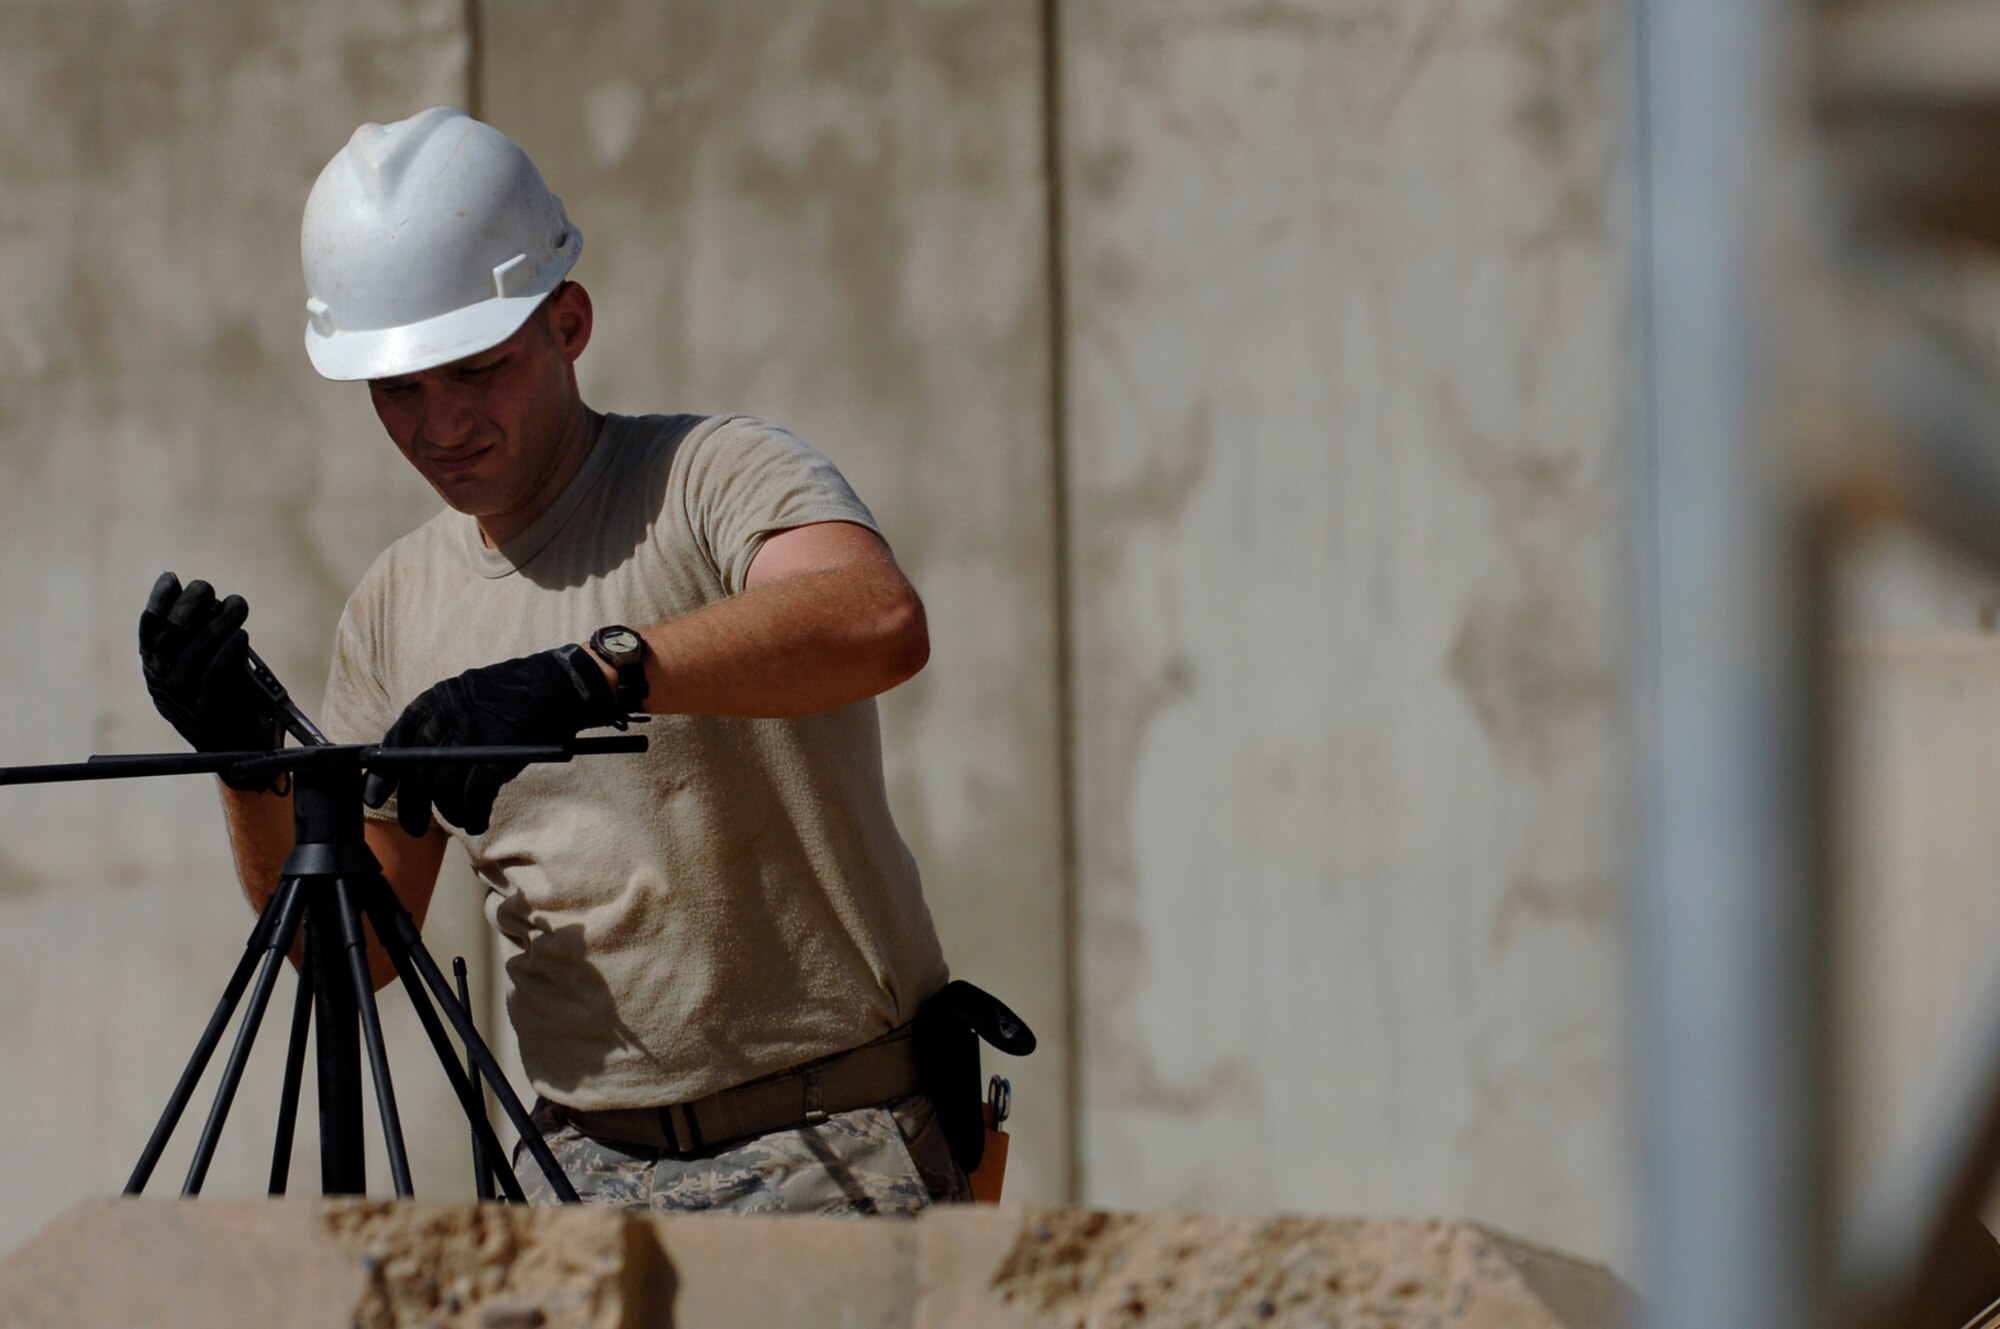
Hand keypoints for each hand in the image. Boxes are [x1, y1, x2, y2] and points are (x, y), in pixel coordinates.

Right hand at [138, 572, 281, 787]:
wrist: (240, 748)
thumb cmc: (228, 694)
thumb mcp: (207, 661)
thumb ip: (200, 634)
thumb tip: (200, 593)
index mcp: (156, 668)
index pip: (148, 630)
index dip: (158, 601)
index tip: (172, 577)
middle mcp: (163, 684)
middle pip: (168, 639)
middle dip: (187, 607)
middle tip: (206, 587)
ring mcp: (184, 701)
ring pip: (193, 657)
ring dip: (216, 625)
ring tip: (237, 605)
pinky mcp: (210, 715)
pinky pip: (215, 680)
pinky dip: (228, 655)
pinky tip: (241, 636)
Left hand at [363, 645, 620, 836]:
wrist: (563, 685)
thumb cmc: (519, 695)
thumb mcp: (471, 698)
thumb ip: (444, 724)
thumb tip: (420, 764)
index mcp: (438, 698)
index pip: (397, 739)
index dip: (382, 773)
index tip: (373, 796)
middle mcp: (449, 713)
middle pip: (417, 769)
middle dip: (413, 804)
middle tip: (413, 827)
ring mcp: (474, 732)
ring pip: (446, 786)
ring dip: (450, 812)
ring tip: (462, 821)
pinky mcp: (499, 752)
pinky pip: (475, 794)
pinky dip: (474, 813)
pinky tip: (478, 821)